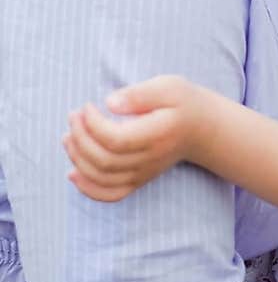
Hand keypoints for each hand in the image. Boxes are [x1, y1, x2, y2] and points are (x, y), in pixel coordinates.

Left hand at [63, 75, 200, 200]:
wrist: (203, 129)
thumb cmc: (183, 103)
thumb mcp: (168, 87)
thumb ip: (139, 94)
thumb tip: (109, 103)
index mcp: (157, 135)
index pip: (116, 140)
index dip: (92, 125)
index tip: (87, 106)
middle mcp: (150, 159)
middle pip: (104, 160)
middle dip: (80, 138)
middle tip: (74, 115)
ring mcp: (143, 173)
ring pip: (102, 178)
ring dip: (78, 159)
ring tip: (69, 136)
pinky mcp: (138, 180)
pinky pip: (110, 194)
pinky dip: (88, 188)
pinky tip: (73, 172)